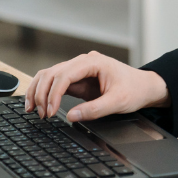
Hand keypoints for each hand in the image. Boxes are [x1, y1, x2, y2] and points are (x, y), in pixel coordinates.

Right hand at [25, 51, 170, 121]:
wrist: (144, 86)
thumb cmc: (134, 90)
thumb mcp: (118, 102)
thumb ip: (94, 109)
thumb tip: (71, 116)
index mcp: (93, 62)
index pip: (65, 74)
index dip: (53, 93)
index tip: (49, 111)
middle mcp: (83, 62)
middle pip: (52, 73)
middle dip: (42, 93)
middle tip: (40, 114)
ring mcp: (78, 69)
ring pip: (49, 75)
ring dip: (38, 91)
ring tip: (33, 110)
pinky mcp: (77, 78)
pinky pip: (55, 82)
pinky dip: (44, 92)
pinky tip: (39, 104)